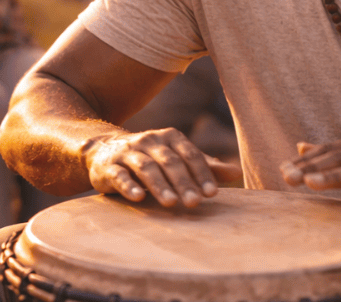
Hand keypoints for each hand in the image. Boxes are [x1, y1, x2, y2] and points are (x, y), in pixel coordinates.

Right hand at [83, 128, 240, 207]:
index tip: (212, 193)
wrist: (104, 151)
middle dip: (183, 182)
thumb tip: (236, 172)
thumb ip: (204, 165)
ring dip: (159, 185)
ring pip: (146, 167)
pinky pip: (119, 175)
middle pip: (169, 161)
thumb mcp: (176, 158)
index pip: (189, 154)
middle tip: (195, 202)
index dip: (202, 173)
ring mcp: (128, 152)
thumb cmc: (150, 158)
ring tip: (171, 203)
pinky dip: (128, 186)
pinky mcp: (109, 166)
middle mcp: (149, 140)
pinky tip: (138, 198)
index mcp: (169, 137)